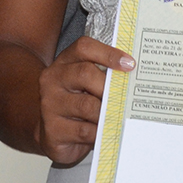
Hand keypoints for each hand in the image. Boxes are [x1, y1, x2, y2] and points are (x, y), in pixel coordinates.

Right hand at [36, 36, 132, 165]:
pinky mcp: (53, 130)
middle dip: (109, 86)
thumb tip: (133, 74)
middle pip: (85, 73)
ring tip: (116, 116)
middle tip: (124, 96)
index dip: (108, 53)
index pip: (84, 48)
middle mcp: (53, 80)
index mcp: (63, 63)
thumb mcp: (86, 86)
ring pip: (87, 105)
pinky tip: (104, 131)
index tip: (130, 64)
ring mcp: (50, 105)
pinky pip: (84, 130)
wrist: (54, 134)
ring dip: (106, 113)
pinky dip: (99, 132)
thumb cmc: (77, 105)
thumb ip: (103, 76)